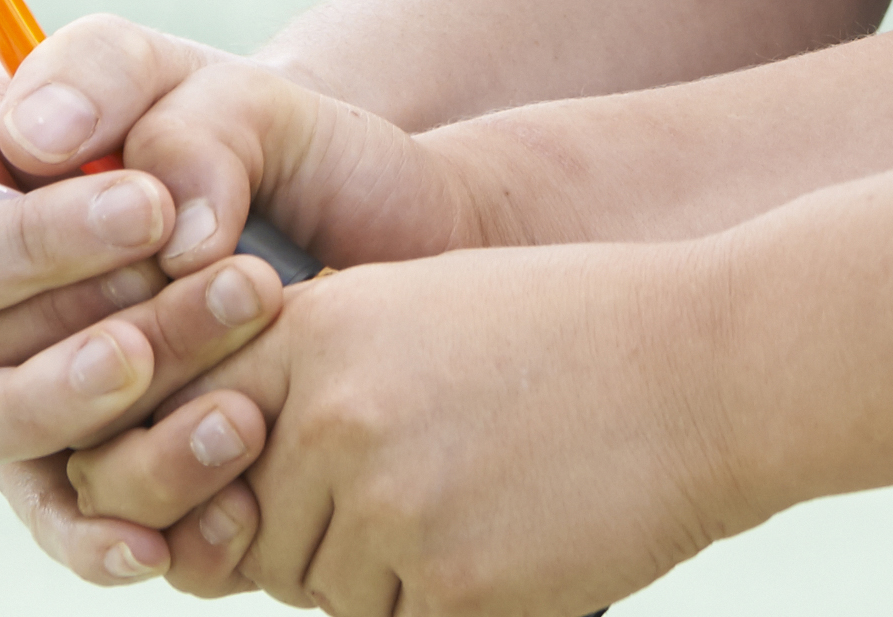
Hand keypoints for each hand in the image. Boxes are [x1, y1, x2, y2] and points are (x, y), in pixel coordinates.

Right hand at [0, 31, 285, 589]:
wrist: (337, 229)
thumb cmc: (228, 137)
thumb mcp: (182, 68)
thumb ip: (106, 74)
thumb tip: (35, 141)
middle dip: (26, 253)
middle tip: (154, 216)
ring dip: (72, 379)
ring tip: (214, 310)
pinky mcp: (74, 480)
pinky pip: (57, 522)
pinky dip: (105, 527)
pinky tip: (167, 522)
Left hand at [81, 244, 744, 616]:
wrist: (706, 365)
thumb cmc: (562, 331)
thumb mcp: (410, 305)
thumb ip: (305, 368)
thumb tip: (212, 464)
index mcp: (310, 332)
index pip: (186, 435)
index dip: (208, 473)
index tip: (250, 482)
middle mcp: (332, 419)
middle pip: (254, 536)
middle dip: (311, 535)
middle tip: (411, 492)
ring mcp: (391, 508)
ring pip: (324, 593)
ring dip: (380, 576)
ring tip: (474, 501)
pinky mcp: (454, 586)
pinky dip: (446, 604)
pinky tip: (509, 539)